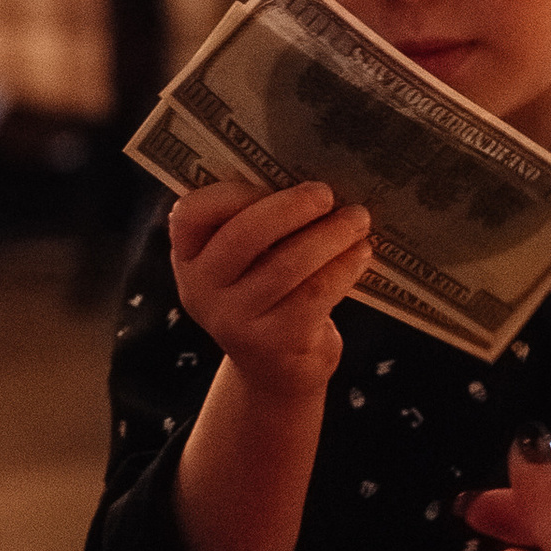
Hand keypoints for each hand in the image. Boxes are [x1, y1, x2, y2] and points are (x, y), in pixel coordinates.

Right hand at [169, 178, 371, 397]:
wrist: (275, 371)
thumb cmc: (267, 296)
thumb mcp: (243, 263)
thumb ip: (256, 225)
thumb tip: (308, 179)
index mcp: (189, 258)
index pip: (190, 214)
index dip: (231, 193)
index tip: (271, 181)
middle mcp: (202, 291)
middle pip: (243, 236)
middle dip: (291, 208)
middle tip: (326, 193)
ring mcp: (235, 321)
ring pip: (287, 265)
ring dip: (330, 236)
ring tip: (358, 219)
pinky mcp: (274, 343)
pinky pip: (314, 294)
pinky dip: (343, 267)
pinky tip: (361, 253)